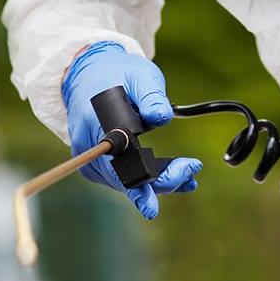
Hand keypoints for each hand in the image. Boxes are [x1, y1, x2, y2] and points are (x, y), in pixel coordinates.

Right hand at [61, 42, 201, 218]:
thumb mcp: (139, 75)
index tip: (153, 207)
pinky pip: (125, 178)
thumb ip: (151, 96)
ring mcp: (91, 160)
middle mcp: (88, 150)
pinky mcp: (99, 164)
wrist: (89, 73)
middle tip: (191, 168)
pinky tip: (175, 174)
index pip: (117, 167)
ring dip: (160, 181)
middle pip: (126, 181)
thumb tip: (161, 118)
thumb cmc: (116, 73)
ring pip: (128, 183)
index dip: (140, 188)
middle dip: (162, 181)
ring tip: (189, 171)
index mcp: (95, 127)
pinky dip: (150, 178)